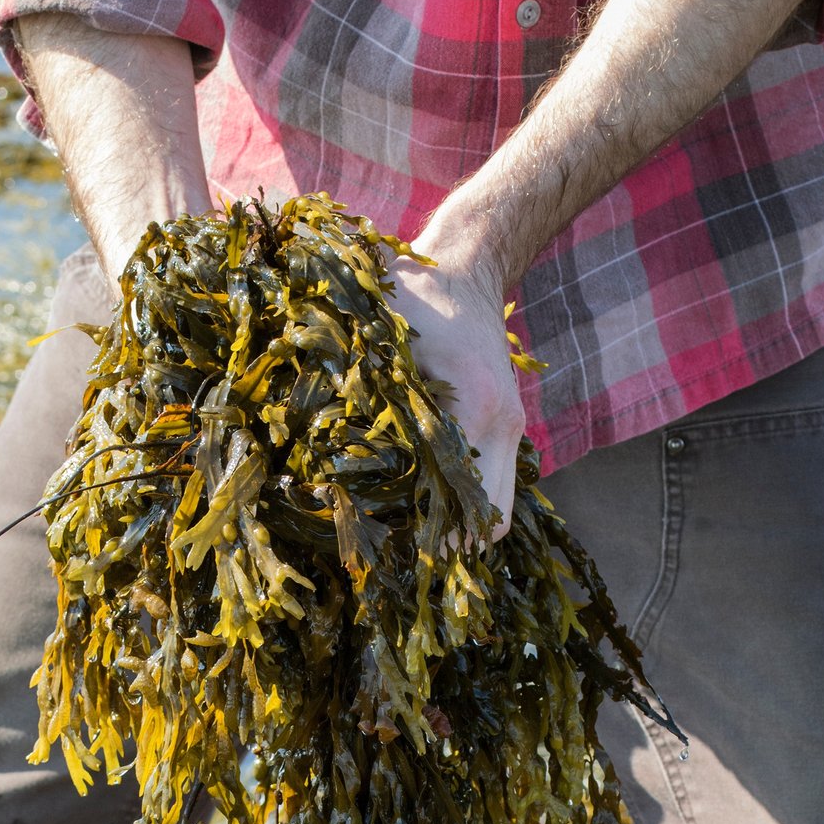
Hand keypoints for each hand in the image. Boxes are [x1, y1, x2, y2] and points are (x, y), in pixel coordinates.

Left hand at [388, 241, 526, 535]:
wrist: (467, 266)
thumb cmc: (412, 292)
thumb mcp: (378, 331)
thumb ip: (359, 384)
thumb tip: (311, 446)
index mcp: (473, 401)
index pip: (454, 491)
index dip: (420, 528)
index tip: (382, 544)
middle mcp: (502, 422)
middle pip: (489, 519)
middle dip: (447, 545)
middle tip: (399, 557)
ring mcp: (512, 426)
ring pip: (499, 510)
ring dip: (463, 530)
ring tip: (414, 543)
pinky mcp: (509, 425)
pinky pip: (497, 486)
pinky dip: (471, 507)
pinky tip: (430, 511)